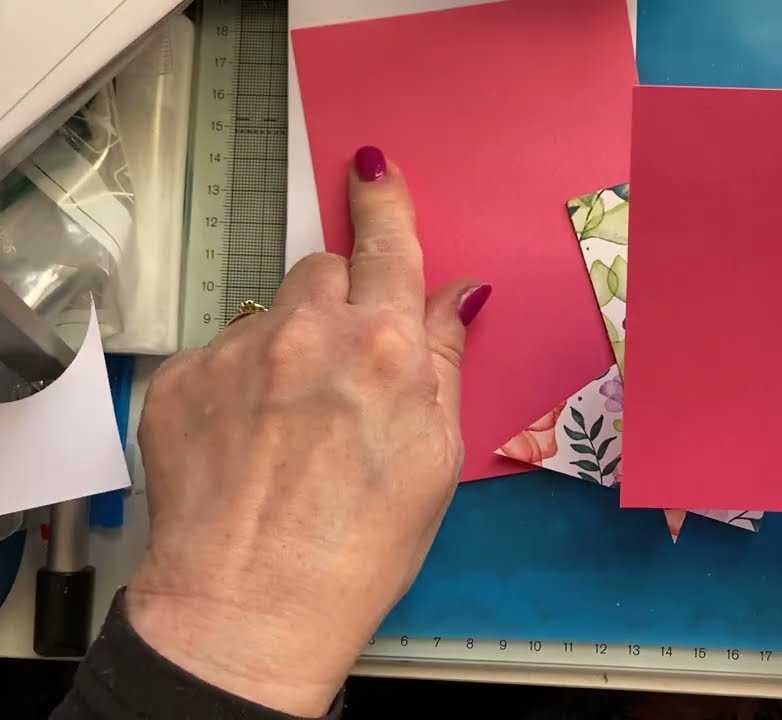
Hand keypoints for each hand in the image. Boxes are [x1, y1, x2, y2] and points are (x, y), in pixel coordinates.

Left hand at [126, 147, 490, 715]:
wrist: (250, 610)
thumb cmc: (361, 547)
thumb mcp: (436, 457)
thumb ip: (442, 361)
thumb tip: (454, 296)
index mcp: (385, 348)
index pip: (388, 244)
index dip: (385, 201)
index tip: (373, 168)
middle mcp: (307, 333)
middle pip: (326, 271)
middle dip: (342, 302)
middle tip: (347, 370)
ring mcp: (234, 353)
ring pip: (272, 311)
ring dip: (289, 342)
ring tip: (291, 421)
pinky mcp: (177, 379)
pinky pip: (221, 351)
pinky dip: (239, 379)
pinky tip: (247, 439)